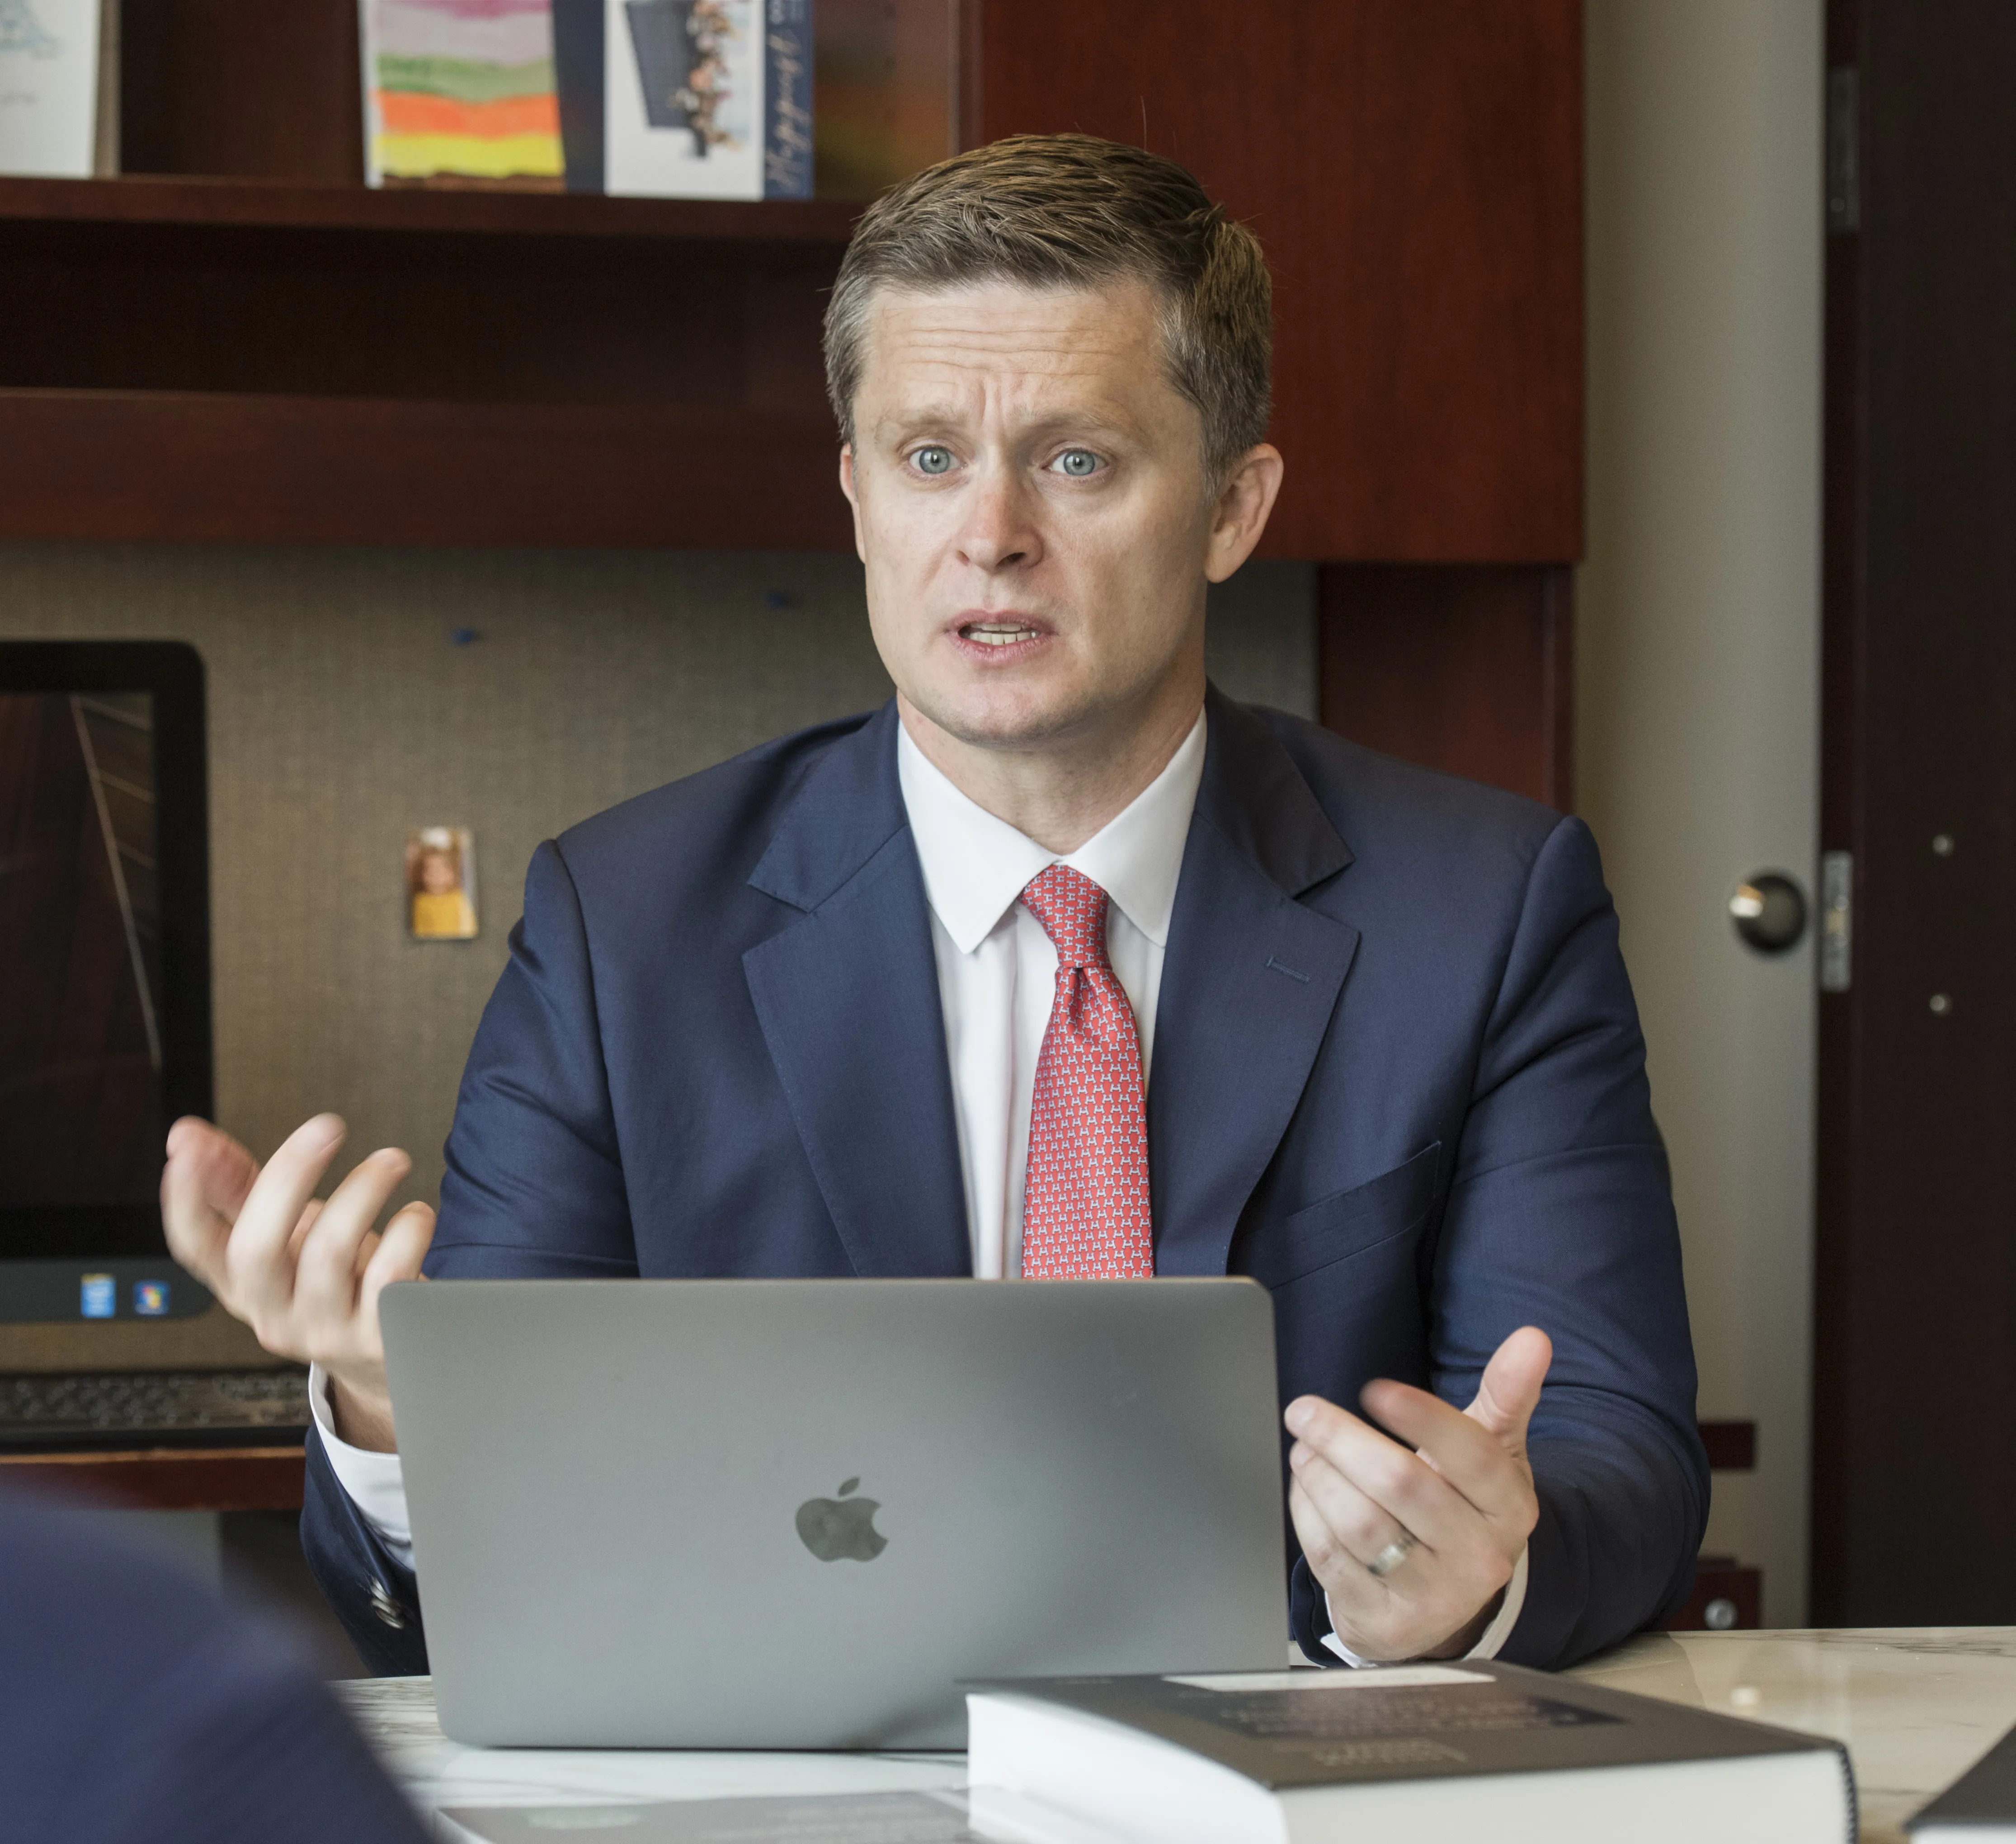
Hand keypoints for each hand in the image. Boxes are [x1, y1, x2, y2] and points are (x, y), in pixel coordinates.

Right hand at [160, 1114, 434, 1452]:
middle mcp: (276, 1313)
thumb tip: (188, 1134)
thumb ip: (238, 1188)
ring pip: (329, 1252)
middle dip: (289, 1176)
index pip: (195, 1248)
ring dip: (362, 1189)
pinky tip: (417, 1215)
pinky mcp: (379, 1337)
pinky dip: (408, 1230)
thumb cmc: (338, 1284)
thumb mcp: (284, 1241)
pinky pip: (389, 1275)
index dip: (184, 1200)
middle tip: (327, 1127)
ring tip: (391, 1162)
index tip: (187, 1148)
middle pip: (257, 1249)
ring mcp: (326, 1331)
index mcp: (244, 1286)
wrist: (391, 1356)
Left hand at [1284, 1326, 1550, 1661]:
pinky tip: (1307, 1488)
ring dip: (1319, 1475)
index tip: (1375, 1389)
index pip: (1473, 1456)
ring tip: (1305, 1447)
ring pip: (1360, 1524)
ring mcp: (1431, 1594)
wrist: (1448, 1598)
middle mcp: (1478, 1556)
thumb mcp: (1492, 1451)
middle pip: (1402, 1485)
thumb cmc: (1464, 1503)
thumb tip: (1533, 1338)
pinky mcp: (1385, 1619)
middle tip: (1305, 1410)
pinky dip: (1307, 1515)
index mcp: (1509, 1507)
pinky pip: (1331, 1559)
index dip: (1422, 1418)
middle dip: (1342, 1439)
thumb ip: (1507, 1394)